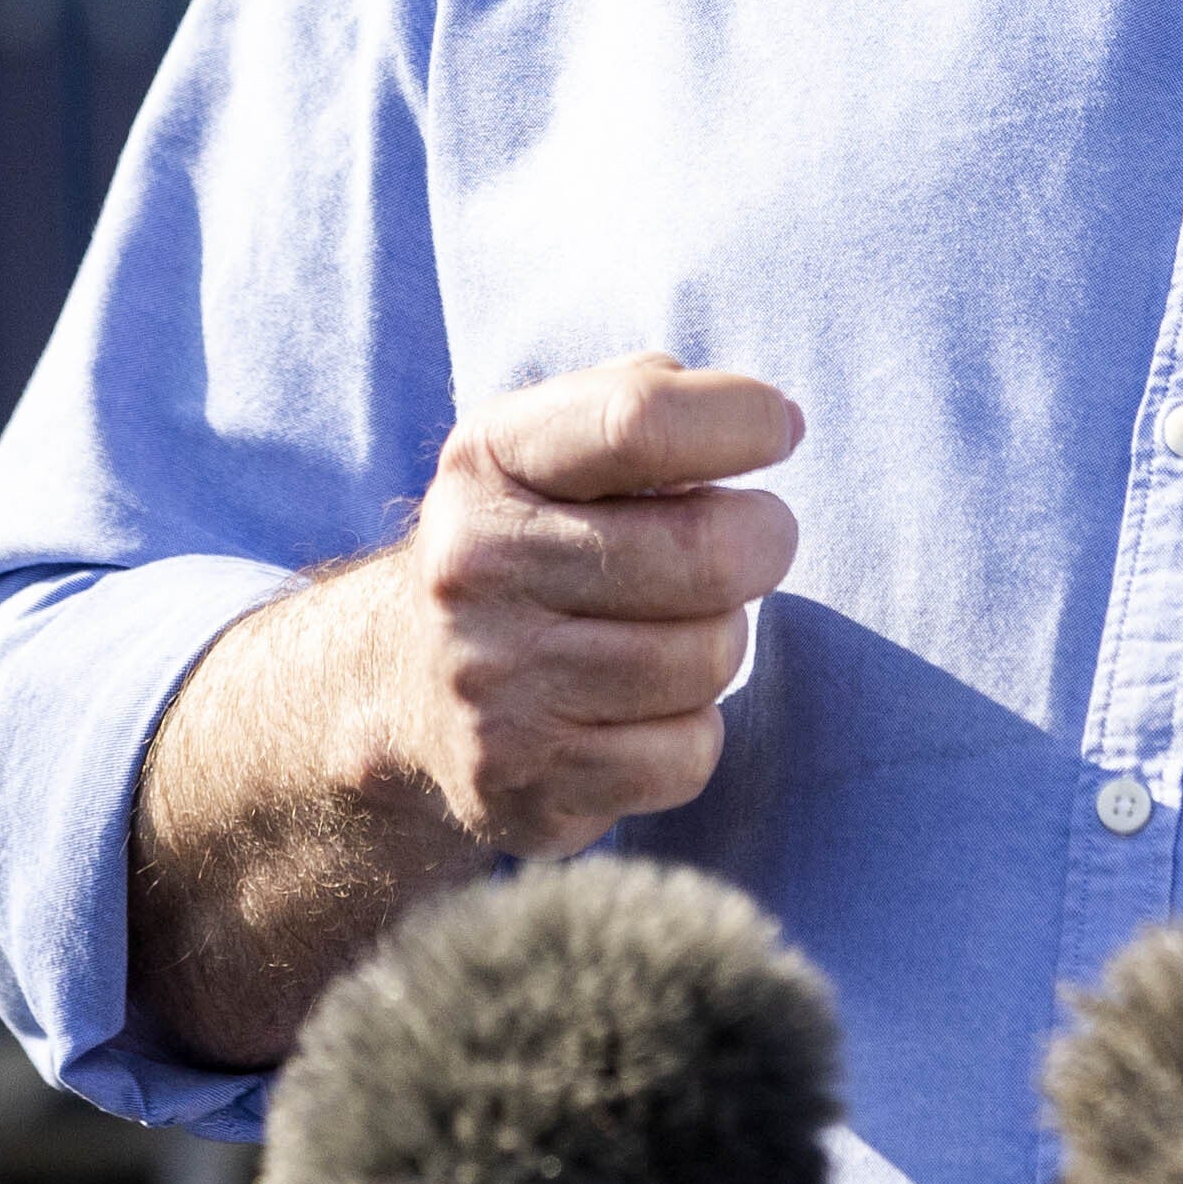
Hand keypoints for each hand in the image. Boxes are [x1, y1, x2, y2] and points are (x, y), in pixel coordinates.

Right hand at [380, 352, 801, 856]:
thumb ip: (649, 402)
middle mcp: (476, 565)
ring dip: (722, 640)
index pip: (637, 420)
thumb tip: (776, 421)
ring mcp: (492, 682)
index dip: (741, 420)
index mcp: (488, 459)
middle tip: (754, 542)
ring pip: (708, 658)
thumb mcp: (555, 444)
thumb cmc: (534, 540)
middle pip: (706, 553)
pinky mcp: (522, 781)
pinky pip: (687, 755)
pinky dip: (691, 733)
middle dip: (764, 541)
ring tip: (677, 627)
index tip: (778, 432)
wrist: (404, 684)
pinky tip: (645, 711)